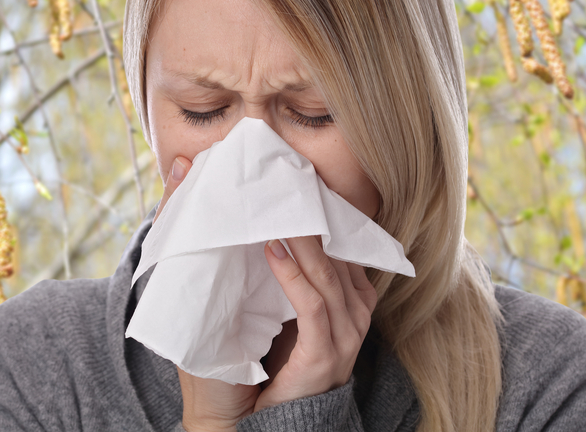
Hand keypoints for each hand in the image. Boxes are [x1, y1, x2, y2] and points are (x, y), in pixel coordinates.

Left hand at [156, 155, 377, 429]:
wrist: (247, 421)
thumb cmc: (253, 358)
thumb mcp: (260, 299)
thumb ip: (259, 257)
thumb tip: (233, 197)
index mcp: (344, 297)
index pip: (339, 243)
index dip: (318, 210)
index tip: (293, 178)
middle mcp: (353, 312)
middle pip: (337, 251)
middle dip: (310, 215)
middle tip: (283, 178)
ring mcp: (344, 334)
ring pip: (328, 273)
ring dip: (301, 239)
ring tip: (276, 208)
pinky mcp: (326, 354)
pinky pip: (315, 305)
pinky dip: (294, 275)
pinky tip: (273, 250)